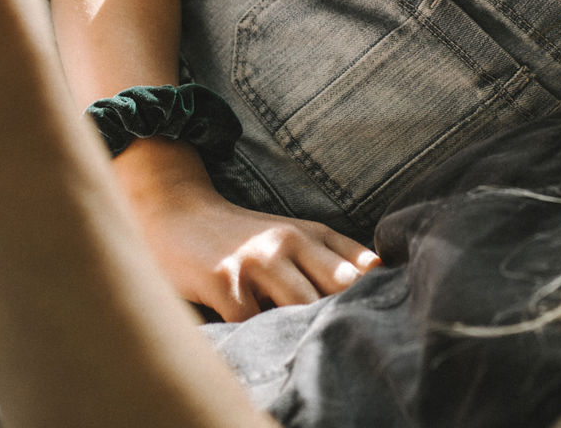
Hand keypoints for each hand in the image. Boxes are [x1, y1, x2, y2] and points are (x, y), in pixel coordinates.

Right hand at [117, 139, 380, 321]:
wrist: (180, 216)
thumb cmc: (244, 239)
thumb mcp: (292, 237)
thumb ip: (331, 258)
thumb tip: (378, 278)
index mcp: (312, 232)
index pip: (360, 265)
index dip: (374, 293)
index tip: (380, 316)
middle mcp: (290, 241)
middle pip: (340, 285)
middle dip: (346, 314)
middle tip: (348, 339)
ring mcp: (258, 260)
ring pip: (302, 306)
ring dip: (304, 330)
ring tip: (304, 344)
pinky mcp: (225, 282)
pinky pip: (253, 323)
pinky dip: (258, 337)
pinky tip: (258, 340)